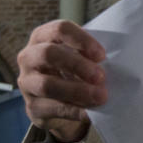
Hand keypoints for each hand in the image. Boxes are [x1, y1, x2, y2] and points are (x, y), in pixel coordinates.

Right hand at [16, 20, 106, 142]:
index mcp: (42, 37)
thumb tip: (115, 62)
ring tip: (100, 96)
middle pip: (49, 54)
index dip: (81, 40)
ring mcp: (27, 83)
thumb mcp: (78, 57)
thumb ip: (90, 55)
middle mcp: (29, 57)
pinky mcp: (32, 107)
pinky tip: (89, 113)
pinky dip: (73, 110)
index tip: (102, 55)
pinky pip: (51, 108)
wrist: (57, 103)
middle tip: (101, 76)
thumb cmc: (72, 72)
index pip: (59, 29)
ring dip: (77, 90)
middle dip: (78, 64)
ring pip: (47, 85)